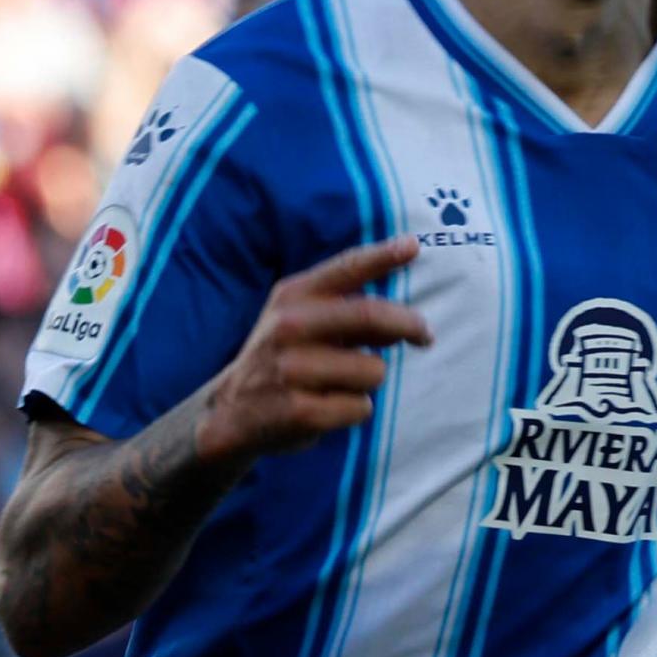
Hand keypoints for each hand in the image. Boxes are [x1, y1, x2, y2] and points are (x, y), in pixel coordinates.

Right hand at [197, 235, 430, 465]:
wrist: (230, 411)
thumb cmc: (283, 360)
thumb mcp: (300, 322)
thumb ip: (348, 314)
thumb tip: (408, 322)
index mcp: (292, 297)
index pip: (346, 268)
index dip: (382, 255)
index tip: (413, 245)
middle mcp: (289, 327)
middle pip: (370, 316)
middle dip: (409, 325)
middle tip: (426, 335)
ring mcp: (292, 369)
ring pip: (374, 370)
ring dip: (369, 380)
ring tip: (339, 384)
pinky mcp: (299, 411)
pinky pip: (361, 407)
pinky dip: (354, 411)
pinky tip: (326, 408)